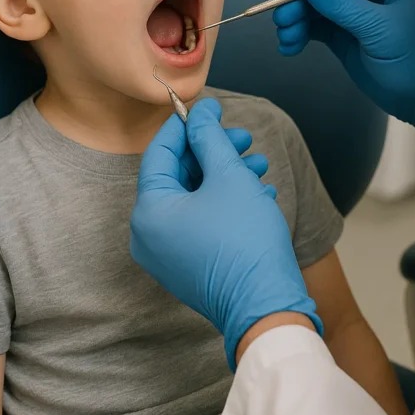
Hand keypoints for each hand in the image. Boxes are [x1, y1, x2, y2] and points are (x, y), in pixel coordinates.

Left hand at [130, 99, 321, 369]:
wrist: (266, 306)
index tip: (211, 108)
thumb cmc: (245, 241)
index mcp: (149, 211)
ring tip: (259, 164)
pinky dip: (224, 203)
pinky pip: (200, 222)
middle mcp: (149, 235)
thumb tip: (200, 112)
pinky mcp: (188, 266)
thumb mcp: (228, 177)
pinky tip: (258, 192)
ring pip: (194, 198)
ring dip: (226, 176)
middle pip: (178, 175)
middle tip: (243, 137)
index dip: (187, 125)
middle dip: (214, 152)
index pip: (160, 152)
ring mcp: (167, 255)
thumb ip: (209, 139)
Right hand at [275, 0, 414, 150]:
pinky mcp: (345, 33)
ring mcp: (357, 11)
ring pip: (316, 3)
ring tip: (286, 38)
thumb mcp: (380, 31)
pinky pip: (315, 25)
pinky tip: (290, 48)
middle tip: (282, 18)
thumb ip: (343, 4)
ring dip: (296, 18)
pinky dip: (300, 34)